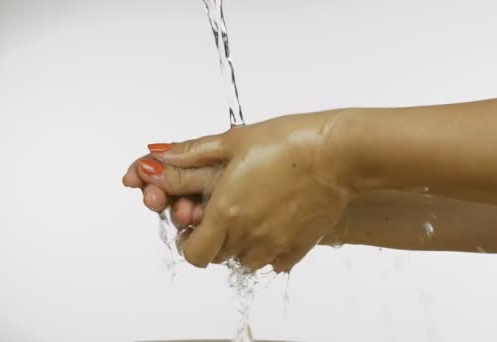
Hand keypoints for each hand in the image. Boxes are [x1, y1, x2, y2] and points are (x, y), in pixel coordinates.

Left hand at [145, 110, 350, 271]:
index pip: (192, 253)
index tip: (195, 224)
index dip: (189, 240)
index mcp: (226, 213)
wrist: (337, 154)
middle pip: (216, 257)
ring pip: (244, 261)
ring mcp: (275, 246)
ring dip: (240, 244)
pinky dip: (269, 249)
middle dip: (213, 238)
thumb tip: (159, 158)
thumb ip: (192, 155)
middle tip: (224, 211)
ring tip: (251, 214)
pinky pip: (274, 262)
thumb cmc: (288, 142)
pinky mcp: (299, 248)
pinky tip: (274, 223)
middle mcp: (248, 236)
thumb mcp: (233, 141)